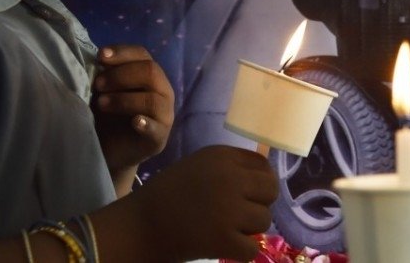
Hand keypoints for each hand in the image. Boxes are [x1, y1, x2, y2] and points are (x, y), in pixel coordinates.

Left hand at [92, 45, 173, 186]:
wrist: (109, 152)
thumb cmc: (107, 116)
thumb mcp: (102, 91)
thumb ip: (104, 75)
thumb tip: (99, 58)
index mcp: (149, 75)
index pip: (142, 54)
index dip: (122, 52)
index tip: (100, 56)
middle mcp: (162, 91)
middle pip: (151, 71)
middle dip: (121, 75)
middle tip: (97, 85)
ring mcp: (164, 114)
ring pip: (152, 99)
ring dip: (124, 99)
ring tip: (102, 104)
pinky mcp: (159, 138)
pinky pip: (156, 128)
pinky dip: (145, 123)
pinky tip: (134, 122)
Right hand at [127, 146, 277, 261]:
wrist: (138, 227)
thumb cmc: (167, 195)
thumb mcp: (199, 166)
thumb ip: (230, 168)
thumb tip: (264, 176)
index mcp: (222, 157)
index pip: (263, 165)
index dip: (259, 181)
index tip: (248, 193)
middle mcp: (230, 178)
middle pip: (271, 190)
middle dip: (259, 203)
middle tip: (240, 214)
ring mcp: (229, 210)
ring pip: (265, 219)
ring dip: (250, 228)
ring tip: (228, 228)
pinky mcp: (224, 240)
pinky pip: (252, 248)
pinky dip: (241, 251)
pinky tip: (226, 246)